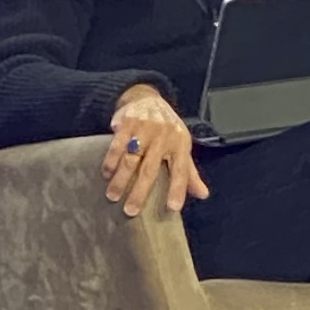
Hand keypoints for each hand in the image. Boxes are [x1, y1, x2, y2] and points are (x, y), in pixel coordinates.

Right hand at [102, 87, 207, 214]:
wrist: (148, 99)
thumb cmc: (167, 130)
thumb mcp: (181, 147)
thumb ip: (189, 173)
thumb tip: (203, 195)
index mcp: (180, 144)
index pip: (181, 170)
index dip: (178, 189)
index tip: (173, 207)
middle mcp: (164, 136)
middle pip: (150, 168)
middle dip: (140, 191)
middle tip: (130, 211)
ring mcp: (145, 128)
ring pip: (131, 158)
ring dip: (121, 179)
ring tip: (113, 195)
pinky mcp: (128, 123)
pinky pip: (117, 145)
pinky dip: (111, 160)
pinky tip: (107, 174)